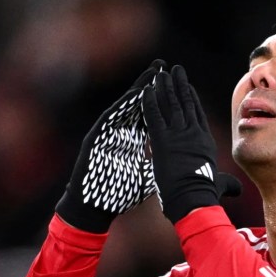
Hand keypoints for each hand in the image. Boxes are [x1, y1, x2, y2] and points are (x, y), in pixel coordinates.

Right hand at [56, 59, 165, 232]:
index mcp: (135, 140)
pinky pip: (112, 119)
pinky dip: (124, 106)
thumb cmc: (120, 194)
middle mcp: (123, 133)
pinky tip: (136, 94)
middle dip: (155, 86)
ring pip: (127, 107)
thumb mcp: (147, 176)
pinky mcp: (97, 139)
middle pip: (141, 105)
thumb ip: (160, 163)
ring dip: (140, 89)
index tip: (181, 86)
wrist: (95, 209)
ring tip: (154, 72)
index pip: (152, 115)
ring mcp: (110, 134)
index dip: (165, 101)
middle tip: (169, 67)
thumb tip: (180, 163)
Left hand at [142, 65, 240, 223]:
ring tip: (161, 73)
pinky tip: (145, 89)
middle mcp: (193, 134)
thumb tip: (238, 190)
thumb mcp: (220, 185)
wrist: (193, 198)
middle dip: (180, 85)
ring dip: (165, 87)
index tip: (188, 86)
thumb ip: (227, 184)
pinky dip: (149, 101)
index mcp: (205, 142)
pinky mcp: (162, 140)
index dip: (192, 99)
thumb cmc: (206, 194)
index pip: (198, 115)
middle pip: (185, 103)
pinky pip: (154, 115)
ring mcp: (178, 135)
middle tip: (175, 71)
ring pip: (170, 105)